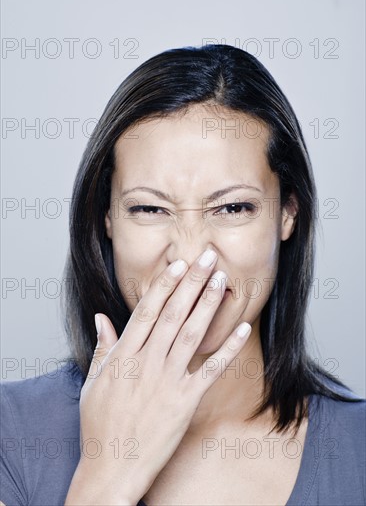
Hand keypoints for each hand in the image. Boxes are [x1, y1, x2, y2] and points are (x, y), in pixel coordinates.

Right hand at [65, 249, 250, 504]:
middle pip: (172, 314)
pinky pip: (211, 370)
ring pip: (191, 334)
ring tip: (221, 280)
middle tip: (207, 258)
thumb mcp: (93, 383)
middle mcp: (147, 363)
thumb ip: (103, 348)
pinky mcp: (185, 402)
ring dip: (208, 305)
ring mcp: (167, 382)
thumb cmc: (100, 426)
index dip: (165, 285)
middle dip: (192, 283)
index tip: (178, 264)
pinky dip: (228, 348)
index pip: (147, 311)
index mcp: (124, 356)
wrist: (112, 468)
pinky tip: (241, 328)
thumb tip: (102, 318)